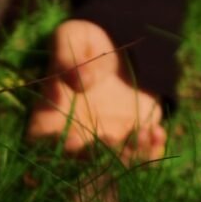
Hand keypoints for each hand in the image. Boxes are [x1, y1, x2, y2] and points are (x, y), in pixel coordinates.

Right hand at [27, 20, 166, 164]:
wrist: (118, 46)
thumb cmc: (83, 42)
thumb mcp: (71, 37)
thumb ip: (67, 57)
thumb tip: (79, 81)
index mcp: (49, 120)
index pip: (43, 145)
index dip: (55, 148)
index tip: (72, 139)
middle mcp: (75, 139)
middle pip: (82, 162)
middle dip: (97, 155)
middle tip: (110, 136)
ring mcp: (104, 144)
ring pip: (115, 164)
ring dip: (129, 155)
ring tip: (144, 134)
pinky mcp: (131, 141)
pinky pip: (141, 156)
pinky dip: (150, 152)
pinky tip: (157, 133)